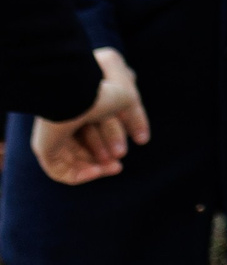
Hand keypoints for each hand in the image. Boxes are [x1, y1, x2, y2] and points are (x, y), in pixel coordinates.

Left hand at [32, 48, 149, 184]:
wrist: (75, 90)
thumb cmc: (102, 89)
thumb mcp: (128, 99)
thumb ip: (135, 118)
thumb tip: (143, 139)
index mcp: (80, 104)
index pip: (100, 126)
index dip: (118, 136)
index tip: (140, 141)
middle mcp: (64, 119)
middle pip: (88, 145)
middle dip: (107, 155)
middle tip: (121, 164)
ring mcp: (53, 135)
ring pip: (76, 159)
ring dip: (98, 167)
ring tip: (115, 168)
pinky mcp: (45, 148)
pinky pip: (60, 170)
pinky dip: (80, 175)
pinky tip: (97, 172)